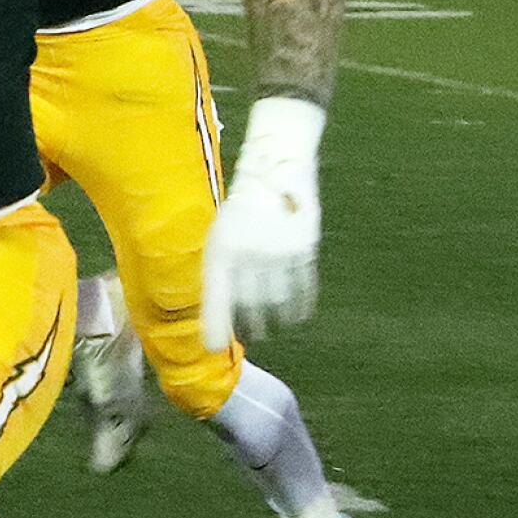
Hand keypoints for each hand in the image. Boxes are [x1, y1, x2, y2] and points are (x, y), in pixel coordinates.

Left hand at [202, 97, 324, 350]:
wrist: (274, 169)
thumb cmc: (240, 211)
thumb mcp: (218, 235)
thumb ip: (219, 272)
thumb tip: (218, 316)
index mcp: (222, 249)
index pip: (217, 297)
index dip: (215, 325)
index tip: (213, 348)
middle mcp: (250, 253)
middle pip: (250, 305)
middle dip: (250, 324)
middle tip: (251, 332)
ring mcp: (279, 252)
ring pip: (277, 301)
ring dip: (274, 319)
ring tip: (272, 326)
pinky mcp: (304, 249)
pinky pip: (302, 289)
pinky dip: (298, 307)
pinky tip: (294, 315)